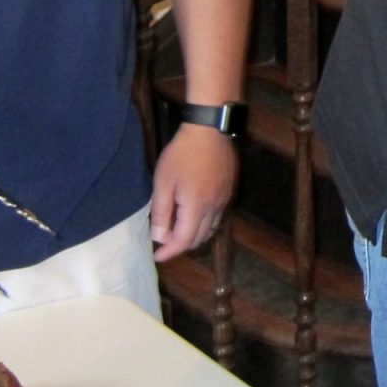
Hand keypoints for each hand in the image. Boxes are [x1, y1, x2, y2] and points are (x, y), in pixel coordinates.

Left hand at [150, 125, 239, 261]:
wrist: (209, 129)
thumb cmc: (182, 154)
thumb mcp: (163, 182)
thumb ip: (162, 212)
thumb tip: (159, 237)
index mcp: (197, 207)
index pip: (184, 240)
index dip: (169, 252)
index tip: (157, 257)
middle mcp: (214, 208)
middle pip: (199, 238)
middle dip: (181, 245)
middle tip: (164, 241)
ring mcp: (224, 199)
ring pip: (211, 229)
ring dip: (194, 235)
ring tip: (178, 230)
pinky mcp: (229, 190)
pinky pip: (217, 217)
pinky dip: (204, 224)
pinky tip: (194, 214)